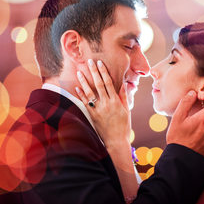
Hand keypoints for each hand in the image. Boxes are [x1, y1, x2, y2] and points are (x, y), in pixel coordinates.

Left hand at [76, 59, 138, 200]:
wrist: (116, 141)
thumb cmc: (123, 126)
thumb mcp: (127, 110)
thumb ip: (123, 96)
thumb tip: (123, 83)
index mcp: (115, 101)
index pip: (109, 83)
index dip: (104, 72)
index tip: (100, 63)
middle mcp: (106, 104)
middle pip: (99, 84)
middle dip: (94, 72)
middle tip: (89, 61)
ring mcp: (98, 110)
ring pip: (90, 92)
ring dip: (84, 81)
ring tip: (80, 72)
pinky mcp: (92, 116)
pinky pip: (85, 103)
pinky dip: (80, 95)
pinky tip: (77, 87)